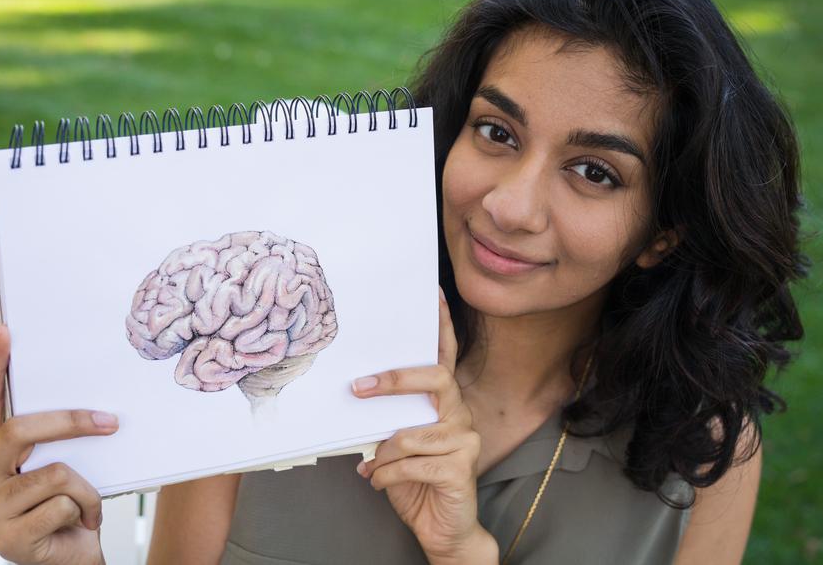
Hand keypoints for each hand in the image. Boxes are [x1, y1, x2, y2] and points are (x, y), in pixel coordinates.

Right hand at [0, 324, 116, 564]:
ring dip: (86, 489)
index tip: (5, 332)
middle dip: (71, 422)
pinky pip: (62, 505)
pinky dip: (84, 510)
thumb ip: (56, 437)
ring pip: (55, 472)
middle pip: (19, 431)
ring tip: (87, 505)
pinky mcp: (6, 541)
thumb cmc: (70, 504)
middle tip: (109, 421)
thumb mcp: (63, 463)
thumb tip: (90, 395)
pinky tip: (78, 525)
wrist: (75, 558)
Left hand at [351, 286, 497, 564]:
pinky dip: (387, 475)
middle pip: (436, 379)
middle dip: (395, 380)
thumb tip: (356, 393)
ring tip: (373, 466)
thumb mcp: (395, 443)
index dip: (442, 325)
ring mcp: (465, 440)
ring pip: (412, 433)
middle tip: (359, 387)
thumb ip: (387, 417)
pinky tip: (379, 482)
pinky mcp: (461, 469)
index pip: (445, 356)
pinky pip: (411, 463)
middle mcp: (460, 414)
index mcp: (444, 403)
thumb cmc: (415, 481)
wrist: (442, 530)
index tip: (433, 293)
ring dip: (384, 452)